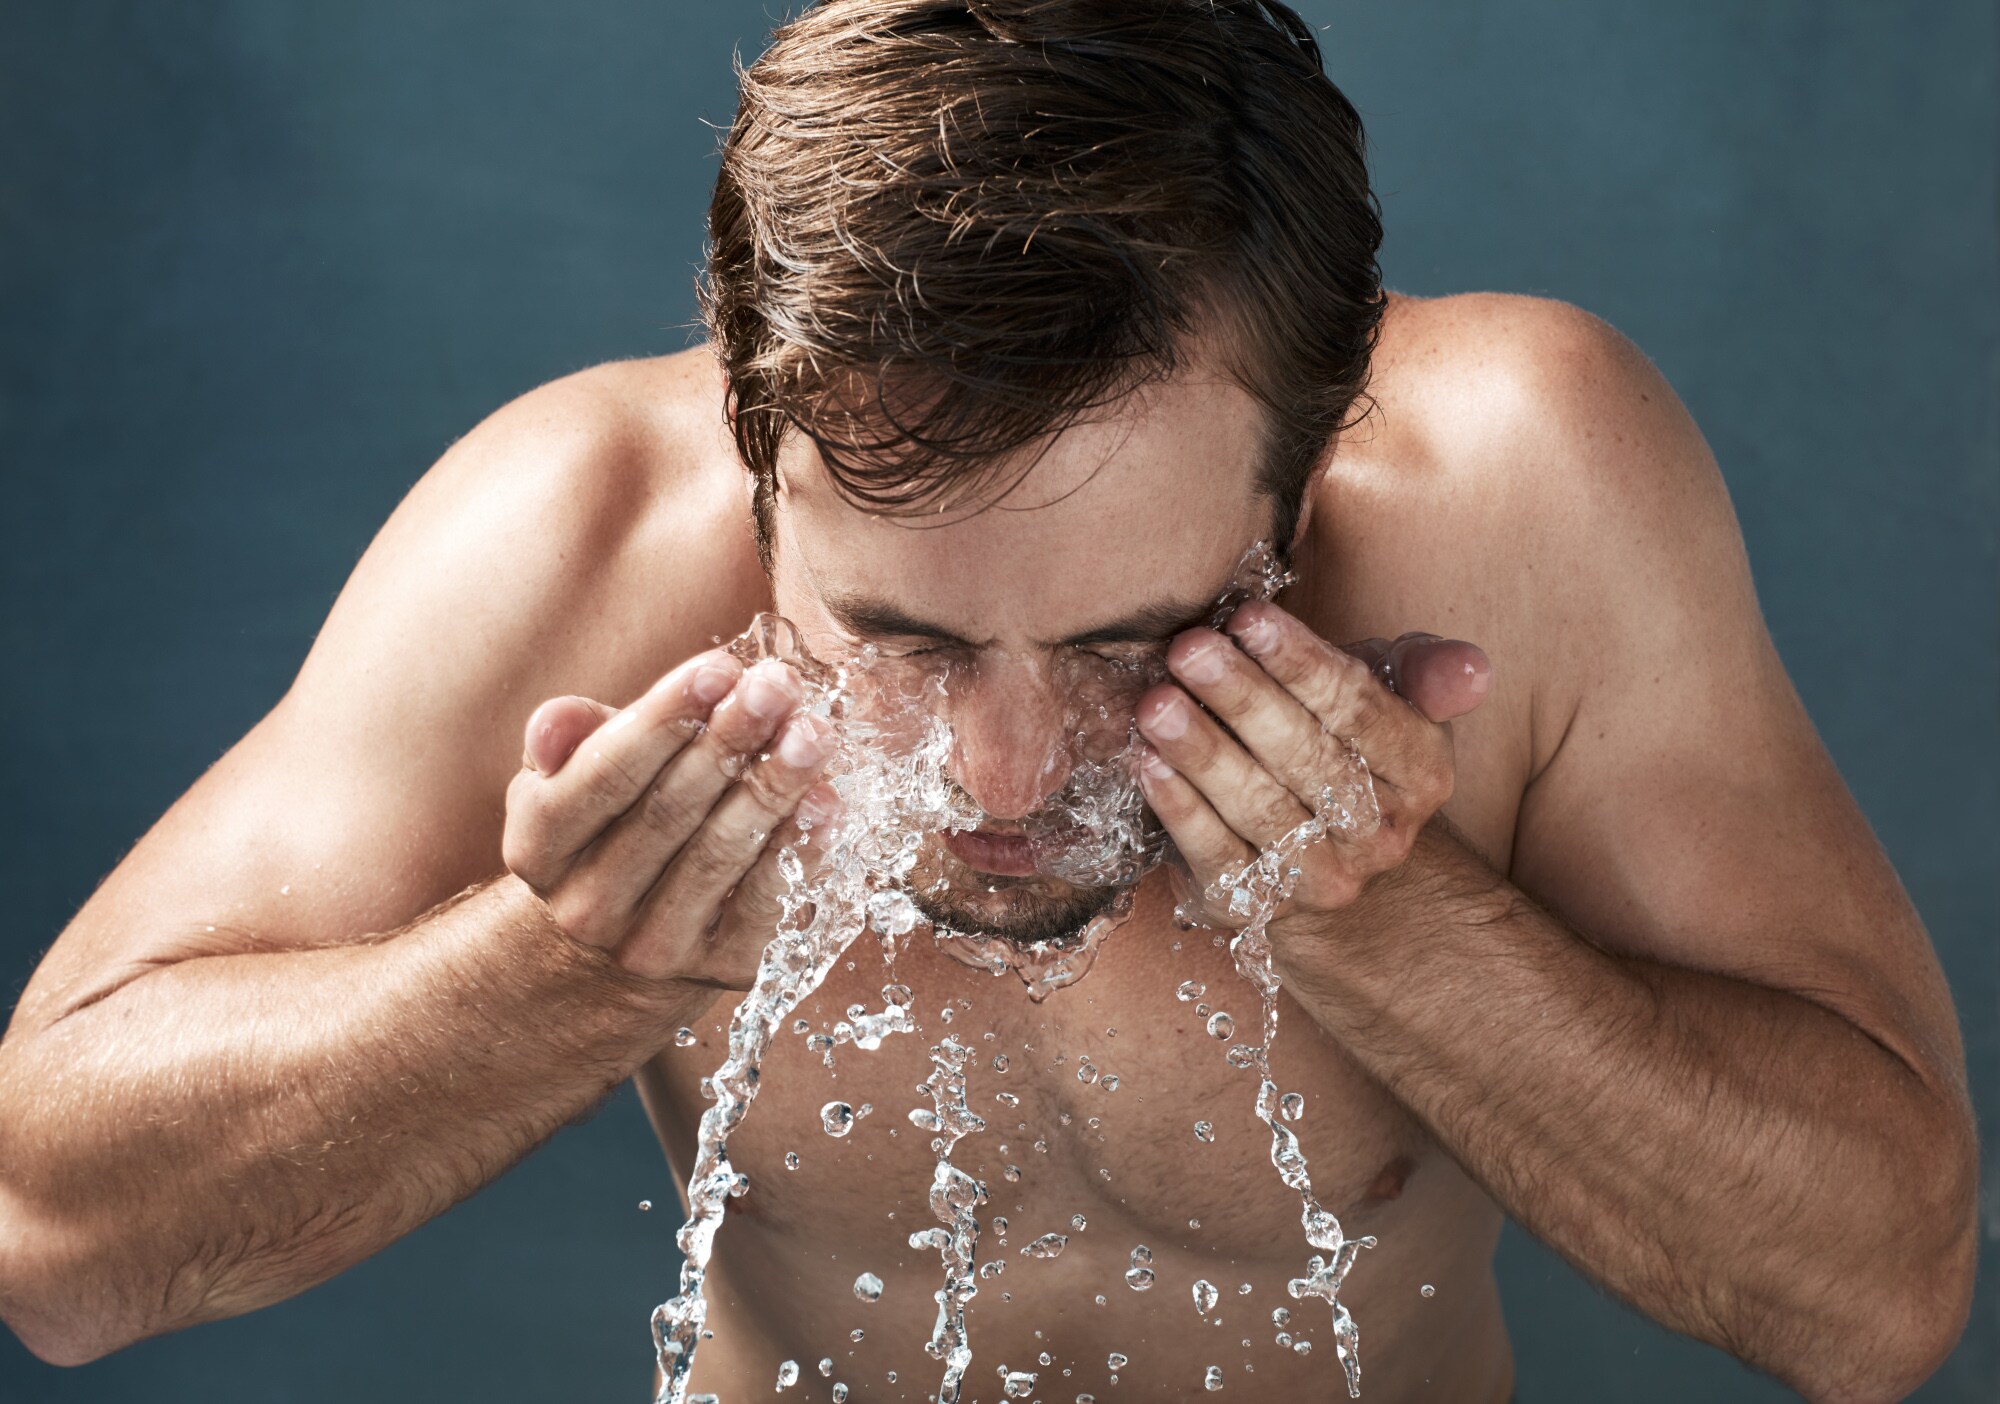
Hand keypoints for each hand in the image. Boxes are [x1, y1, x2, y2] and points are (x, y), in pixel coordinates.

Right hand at [501, 647, 839, 988]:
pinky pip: (766, 906)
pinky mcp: (718, 970)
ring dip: (773, 786)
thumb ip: (571, 738)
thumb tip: (557, 721)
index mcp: (539, 846)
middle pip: (669, 811)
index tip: (720, 668)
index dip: (665, 718)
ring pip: (721, 855)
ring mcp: (651, 947)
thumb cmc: (609, 823)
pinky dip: (799, 850)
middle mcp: (587, 907)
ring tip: (812, 732)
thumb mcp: (572, 775)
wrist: (622, 939)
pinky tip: (825, 801)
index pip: (605, 775)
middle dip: (731, 739)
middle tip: (780, 685)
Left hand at [1131, 601, 1490, 934]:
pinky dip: (1180, 811)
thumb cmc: (1347, 740)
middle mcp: (1380, 834)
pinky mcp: (1258, 905)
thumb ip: (1426, 672)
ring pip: (1259, 810)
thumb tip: (1472, 671)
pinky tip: (1148, 764)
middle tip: (1189, 649)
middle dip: (1242, 699)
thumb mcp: (1393, 694)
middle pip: (1306, 758)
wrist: (1322, 845)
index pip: (1361, 712)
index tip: (1247, 618)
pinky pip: (1217, 858)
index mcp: (1423, 772)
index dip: (1302, 664)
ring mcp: (1320, 877)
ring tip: (1157, 703)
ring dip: (1203, 753)